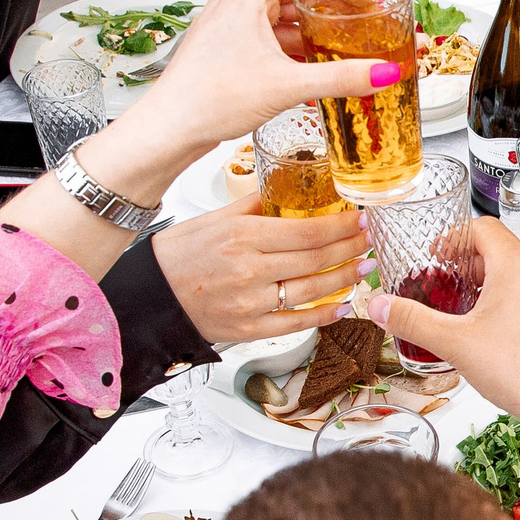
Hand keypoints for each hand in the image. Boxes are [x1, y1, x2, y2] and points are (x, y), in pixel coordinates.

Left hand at [121, 0, 393, 148]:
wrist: (170, 128)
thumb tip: (380, 72)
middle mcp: (234, 6)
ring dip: (311, 41)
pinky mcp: (226, 53)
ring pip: (281, 25)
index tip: (367, 3)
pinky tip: (308, 78)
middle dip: (330, 17)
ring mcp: (228, 29)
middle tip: (359, 30)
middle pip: (295, 0)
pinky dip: (292, 57)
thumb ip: (340, 78)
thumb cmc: (207, 97)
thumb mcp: (287, 85)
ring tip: (339, 58)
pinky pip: (268, 45)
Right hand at [149, 196, 368, 342]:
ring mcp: (250, 302)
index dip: (341, 227)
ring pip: (311, 290)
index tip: (361, 220)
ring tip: (362, 268)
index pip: (307, 230)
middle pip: (315, 258)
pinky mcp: (248, 329)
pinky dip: (323, 316)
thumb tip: (286, 190)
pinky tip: (342, 305)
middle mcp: (248, 269)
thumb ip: (255, 206)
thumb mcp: (215, 218)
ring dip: (344, 279)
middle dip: (349, 249)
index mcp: (242, 235)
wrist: (151, 295)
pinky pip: (295, 323)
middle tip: (369, 242)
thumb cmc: (179, 254)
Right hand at [377, 218, 519, 433]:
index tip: (443, 254)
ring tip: (487, 318)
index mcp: (515, 265)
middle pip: (506, 253)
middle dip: (477, 269)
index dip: (456, 238)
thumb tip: (381, 307)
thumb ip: (412, 320)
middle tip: (457, 291)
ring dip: (506, 289)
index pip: (482, 228)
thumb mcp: (454, 343)